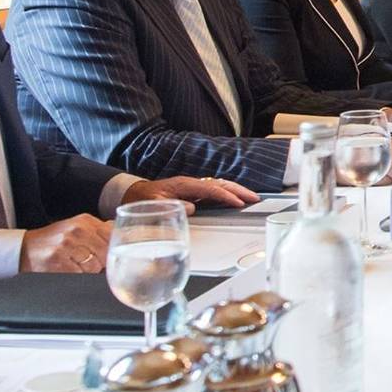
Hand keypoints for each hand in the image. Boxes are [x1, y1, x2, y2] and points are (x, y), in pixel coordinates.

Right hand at [20, 214, 112, 273]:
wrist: (24, 249)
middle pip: (106, 254)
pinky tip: (66, 269)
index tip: (105, 256)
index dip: (112, 251)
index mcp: (85, 221)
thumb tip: (124, 234)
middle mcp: (77, 230)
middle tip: (86, 262)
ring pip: (94, 266)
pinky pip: (80, 275)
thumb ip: (100, 231)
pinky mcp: (57, 261)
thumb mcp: (77, 228)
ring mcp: (66, 245)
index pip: (112, 238)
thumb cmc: (54, 241)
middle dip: (100, 263)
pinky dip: (76, 276)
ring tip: (74, 265)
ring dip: (87, 271)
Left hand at [121, 176, 257, 213]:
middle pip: (220, 183)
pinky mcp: (195, 191)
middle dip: (239, 190)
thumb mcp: (155, 204)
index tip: (239, 204)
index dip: (226, 196)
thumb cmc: (144, 200)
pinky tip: (237, 199)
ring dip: (237, 190)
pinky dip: (229, 193)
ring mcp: (194, 186)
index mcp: (184, 184)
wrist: (135, 194)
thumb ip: (173, 206)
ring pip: (221, 185)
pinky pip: (216, 190)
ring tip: (252, 197)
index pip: (211, 189)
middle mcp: (192, 183)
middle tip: (255, 198)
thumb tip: (192, 208)